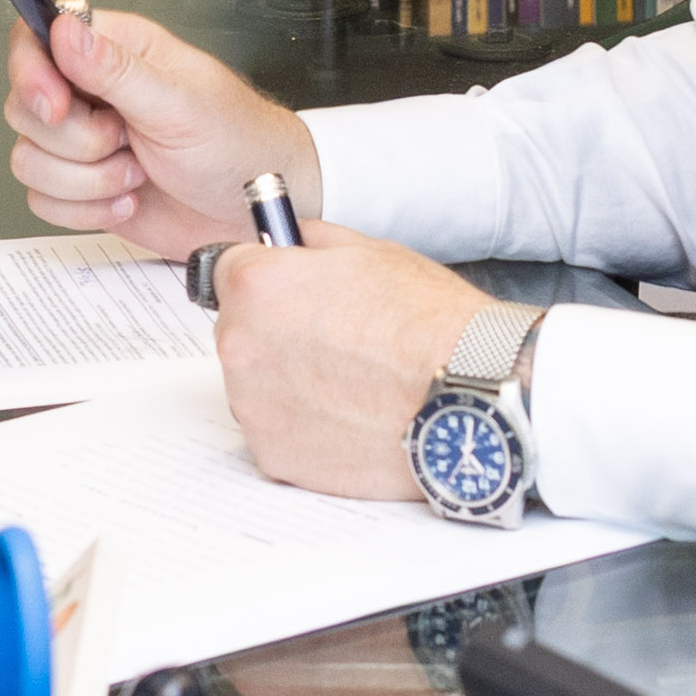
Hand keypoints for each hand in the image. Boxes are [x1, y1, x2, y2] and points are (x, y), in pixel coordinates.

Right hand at [8, 0, 314, 260]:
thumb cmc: (239, 145)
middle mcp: (92, 93)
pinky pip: (42, 202)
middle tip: (125, 140)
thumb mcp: (180, 104)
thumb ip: (115, 70)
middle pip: (24, 107)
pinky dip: (86, 210)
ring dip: (86, 180)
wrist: (255, 213)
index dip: (31, 72)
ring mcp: (84, 143)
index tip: (57, 103)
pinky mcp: (83, 188)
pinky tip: (130, 198)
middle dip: (76, 140)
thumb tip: (65, 30)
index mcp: (117, 51)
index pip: (36, 39)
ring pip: (28, 159)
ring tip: (137, 171)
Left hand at [209, 232, 485, 503]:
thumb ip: (313, 242)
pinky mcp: (274, 456)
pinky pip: (278, 434)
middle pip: (240, 332)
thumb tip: (292, 240)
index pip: (229, 272)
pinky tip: (350, 418)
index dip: (267, 281)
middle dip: (277, 334)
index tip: (288, 293)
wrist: (466, 395)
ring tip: (351, 384)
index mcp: (257, 286)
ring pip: (257, 387)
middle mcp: (241, 346)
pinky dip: (306, 429)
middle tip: (335, 343)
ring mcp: (254, 406)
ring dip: (288, 384)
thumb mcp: (371, 251)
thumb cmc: (428, 323)